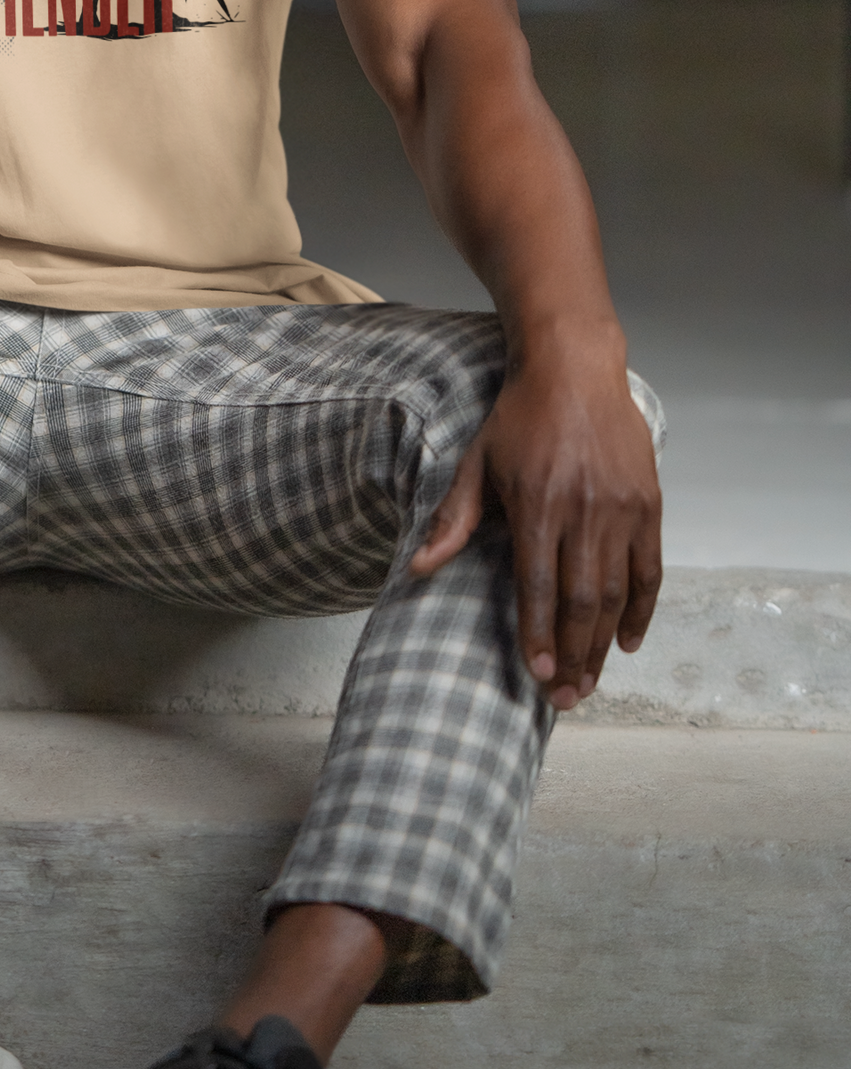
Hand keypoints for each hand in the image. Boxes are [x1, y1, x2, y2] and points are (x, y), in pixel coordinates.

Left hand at [408, 346, 661, 710]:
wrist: (575, 369)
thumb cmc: (519, 419)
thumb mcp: (477, 463)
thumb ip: (453, 520)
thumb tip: (418, 568)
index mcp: (539, 504)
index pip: (539, 584)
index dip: (539, 633)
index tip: (537, 673)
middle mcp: (585, 511)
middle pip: (582, 599)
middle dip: (574, 655)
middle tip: (565, 699)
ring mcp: (621, 508)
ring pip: (616, 591)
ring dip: (604, 643)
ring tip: (590, 683)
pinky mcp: (649, 503)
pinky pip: (650, 568)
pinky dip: (641, 608)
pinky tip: (628, 641)